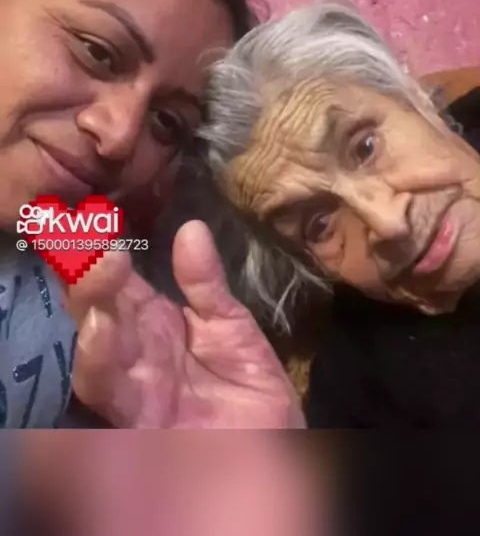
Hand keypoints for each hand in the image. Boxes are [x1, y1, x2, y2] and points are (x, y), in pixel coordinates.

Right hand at [66, 221, 304, 427]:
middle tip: (102, 255)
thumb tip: (192, 228)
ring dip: (93, 324)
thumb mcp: (234, 328)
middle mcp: (136, 351)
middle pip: (98, 313)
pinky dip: (100, 363)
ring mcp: (134, 388)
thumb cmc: (252, 389)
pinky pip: (110, 394)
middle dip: (93, 283)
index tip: (99, 226)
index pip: (118, 285)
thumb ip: (208, 285)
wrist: (276, 448)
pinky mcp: (139, 423)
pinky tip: (104, 334)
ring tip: (102, 294)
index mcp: (155, 323)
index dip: (103, 256)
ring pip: (96, 354)